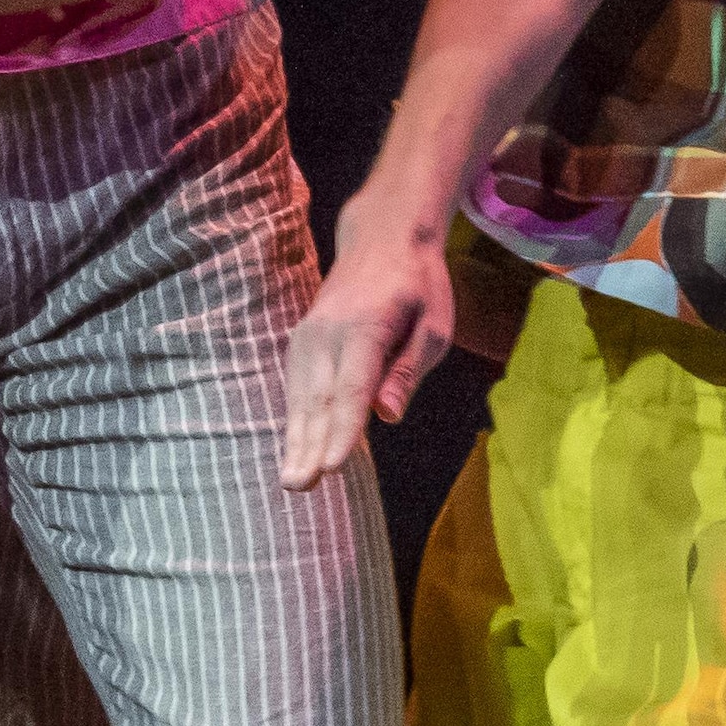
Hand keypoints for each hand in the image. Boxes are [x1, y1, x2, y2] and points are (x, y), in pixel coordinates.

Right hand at [279, 216, 456, 485]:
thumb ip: (408, 370)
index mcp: (365, 327)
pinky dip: (297, 422)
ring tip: (292, 482)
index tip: (333, 467)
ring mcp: (308, 336)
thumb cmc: (418, 287)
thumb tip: (387, 416)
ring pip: (302, 397)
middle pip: (319, 399)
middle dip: (310, 446)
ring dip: (296, 441)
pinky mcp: (302, 343)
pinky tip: (295, 454)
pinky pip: (299, 389)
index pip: (351, 388)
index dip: (343, 430)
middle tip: (299, 487)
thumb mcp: (434, 326)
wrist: (382, 239)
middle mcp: (327, 332)